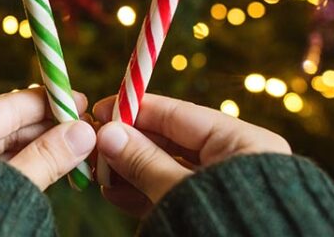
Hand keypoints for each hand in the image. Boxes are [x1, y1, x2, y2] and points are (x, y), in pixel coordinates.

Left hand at [0, 87, 95, 190]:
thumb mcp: (3, 186)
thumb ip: (43, 160)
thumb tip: (83, 133)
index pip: (8, 106)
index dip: (48, 102)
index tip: (82, 102)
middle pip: (7, 128)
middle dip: (50, 128)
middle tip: (88, 130)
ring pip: (5, 151)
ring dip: (42, 150)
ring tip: (78, 151)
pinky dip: (26, 169)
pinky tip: (53, 168)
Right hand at [94, 94, 290, 215]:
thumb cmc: (226, 226)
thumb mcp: (181, 191)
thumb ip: (145, 162)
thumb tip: (107, 134)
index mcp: (240, 142)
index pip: (179, 114)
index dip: (138, 110)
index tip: (102, 110)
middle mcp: (231, 160)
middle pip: (170, 141)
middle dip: (129, 143)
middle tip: (93, 144)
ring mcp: (218, 188)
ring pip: (166, 169)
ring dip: (130, 169)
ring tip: (98, 171)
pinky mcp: (205, 210)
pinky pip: (170, 193)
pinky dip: (142, 192)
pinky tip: (114, 192)